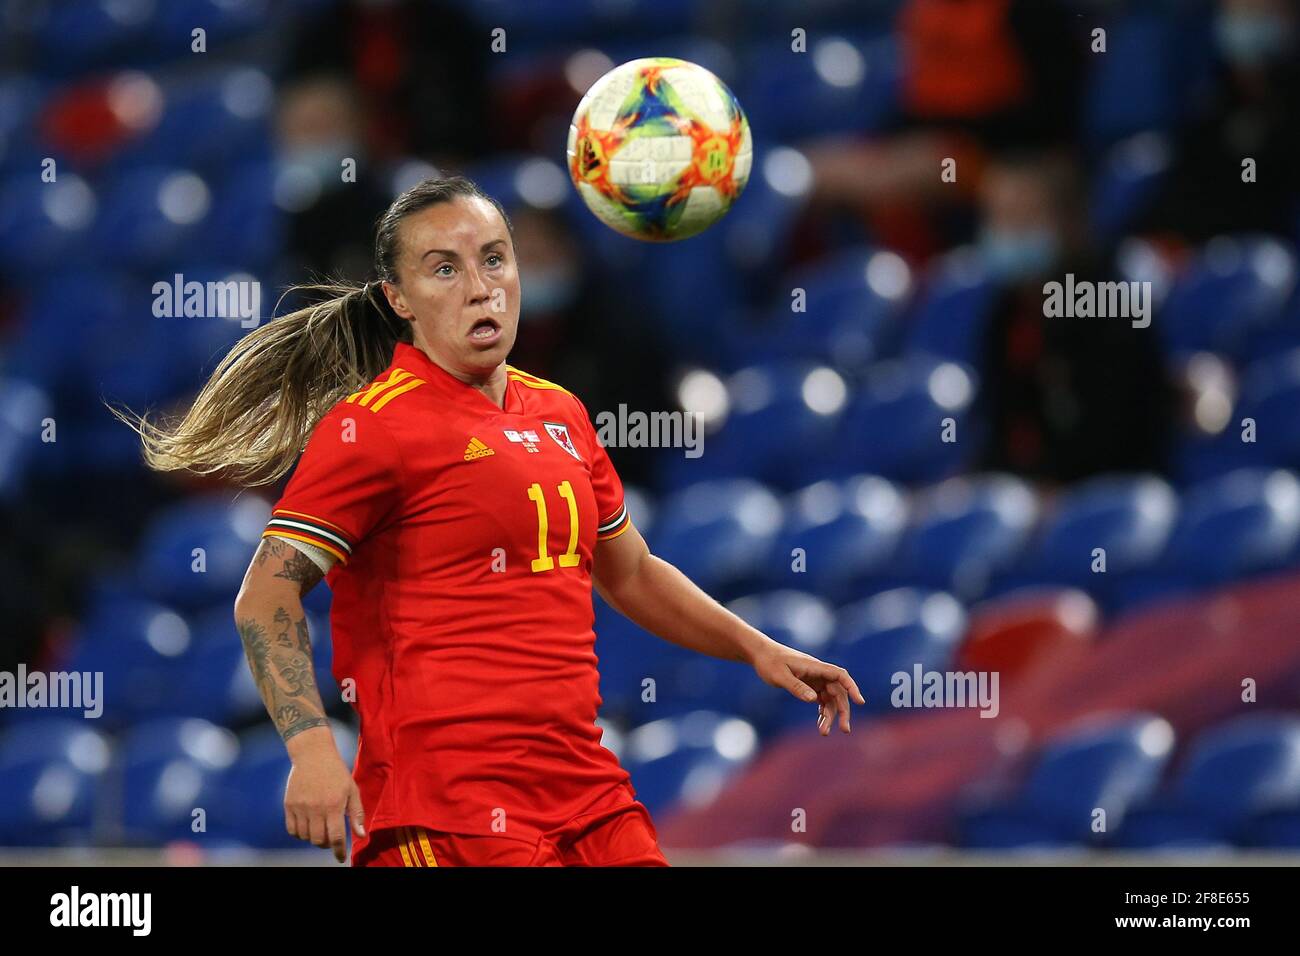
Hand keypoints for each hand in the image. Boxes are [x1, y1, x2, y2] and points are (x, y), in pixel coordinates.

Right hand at [284, 733, 365, 862]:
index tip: (340, 858)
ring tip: (320, 828)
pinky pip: (292, 830)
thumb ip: (357, 813)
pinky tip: (307, 826)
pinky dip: (300, 833)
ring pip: (305, 837)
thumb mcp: (352, 789)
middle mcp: (315, 808)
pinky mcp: (288, 805)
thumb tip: (361, 835)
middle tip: (331, 837)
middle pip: (318, 840)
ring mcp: (300, 807)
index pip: (336, 837)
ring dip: (313, 838)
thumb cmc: (336, 772)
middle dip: (326, 843)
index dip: (339, 851)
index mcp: (334, 805)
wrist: (312, 754)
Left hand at [751, 642, 865, 735]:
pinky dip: (822, 712)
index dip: (852, 687)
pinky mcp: (809, 685)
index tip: (859, 702)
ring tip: (824, 732)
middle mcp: (818, 673)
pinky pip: (821, 700)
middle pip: (838, 692)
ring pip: (830, 699)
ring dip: (830, 716)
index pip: (840, 675)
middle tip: (845, 729)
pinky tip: (820, 724)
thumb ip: (796, 687)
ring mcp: (814, 679)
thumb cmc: (769, 662)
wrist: (761, 654)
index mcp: (815, 667)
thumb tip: (814, 699)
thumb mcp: (780, 676)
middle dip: (842, 711)